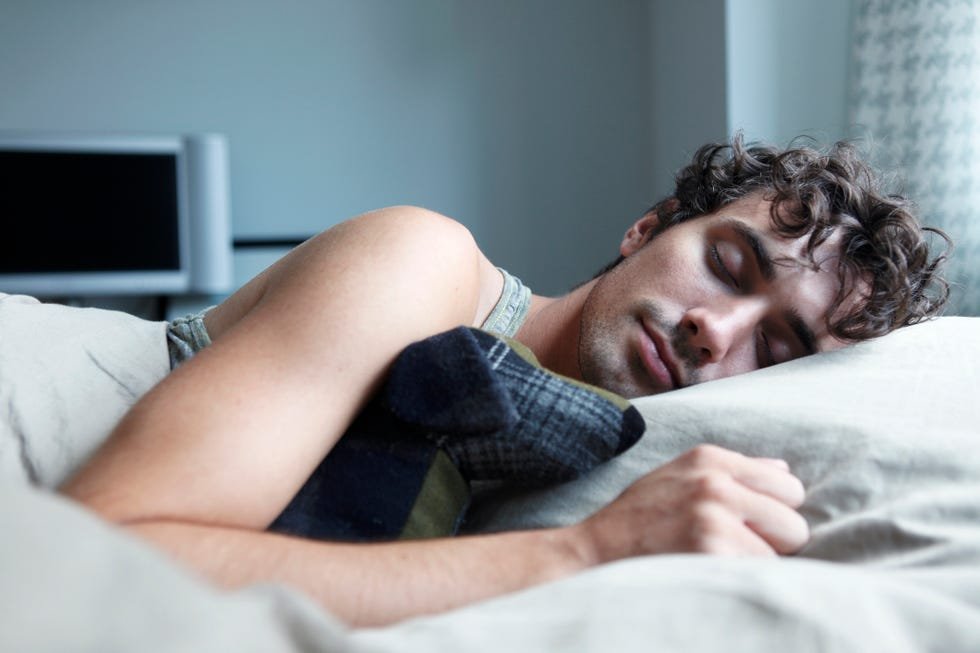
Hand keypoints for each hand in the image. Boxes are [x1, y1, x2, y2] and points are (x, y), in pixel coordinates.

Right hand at [572, 444, 808, 563]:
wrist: (593, 552)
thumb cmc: (638, 518)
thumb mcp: (677, 476)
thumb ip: (730, 471)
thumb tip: (784, 470)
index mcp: (709, 458)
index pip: (788, 485)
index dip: (774, 512)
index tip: (749, 526)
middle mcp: (714, 482)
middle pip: (793, 522)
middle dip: (773, 543)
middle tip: (735, 551)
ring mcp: (713, 517)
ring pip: (777, 556)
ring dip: (753, 567)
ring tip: (716, 564)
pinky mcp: (710, 552)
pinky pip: (756, 577)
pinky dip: (739, 583)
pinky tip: (710, 577)